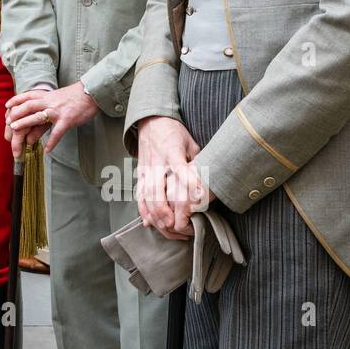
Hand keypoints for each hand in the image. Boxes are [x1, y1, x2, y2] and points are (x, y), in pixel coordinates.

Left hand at [3, 81, 100, 158]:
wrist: (91, 93)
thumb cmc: (74, 96)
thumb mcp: (57, 96)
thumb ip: (46, 102)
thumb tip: (38, 111)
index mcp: (47, 96)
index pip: (28, 96)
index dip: (16, 100)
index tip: (7, 106)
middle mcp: (49, 102)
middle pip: (29, 106)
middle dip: (17, 114)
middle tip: (8, 124)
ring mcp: (57, 111)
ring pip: (38, 117)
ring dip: (26, 125)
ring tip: (18, 135)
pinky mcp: (67, 120)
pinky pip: (57, 132)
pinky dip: (52, 142)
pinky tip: (47, 150)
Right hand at [135, 116, 211, 240]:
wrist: (151, 121)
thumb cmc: (174, 132)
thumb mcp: (190, 142)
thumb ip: (197, 161)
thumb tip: (210, 180)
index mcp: (171, 152)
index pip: (180, 169)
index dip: (189, 183)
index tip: (199, 197)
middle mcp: (156, 162)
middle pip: (157, 189)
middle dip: (164, 209)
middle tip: (175, 224)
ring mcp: (146, 169)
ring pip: (146, 195)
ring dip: (154, 214)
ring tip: (166, 227)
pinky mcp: (140, 174)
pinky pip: (139, 195)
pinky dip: (143, 210)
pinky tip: (149, 222)